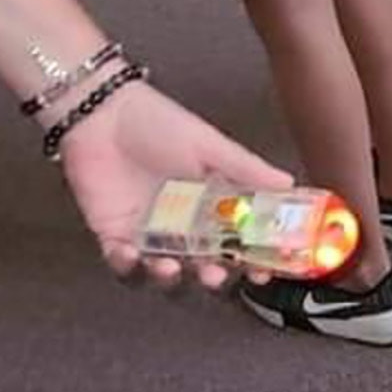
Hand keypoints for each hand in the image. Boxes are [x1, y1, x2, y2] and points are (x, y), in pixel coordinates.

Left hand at [56, 81, 293, 287]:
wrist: (102, 112)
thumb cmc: (157, 123)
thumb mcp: (210, 145)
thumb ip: (247, 169)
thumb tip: (289, 183)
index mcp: (211, 206)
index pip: (238, 243)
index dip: (251, 262)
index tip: (262, 271)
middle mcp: (182, 225)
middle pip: (203, 266)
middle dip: (211, 278)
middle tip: (215, 275)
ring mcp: (147, 233)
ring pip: (163, 273)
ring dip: (169, 279)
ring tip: (170, 268)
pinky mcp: (113, 234)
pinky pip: (120, 264)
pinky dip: (126, 266)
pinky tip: (130, 254)